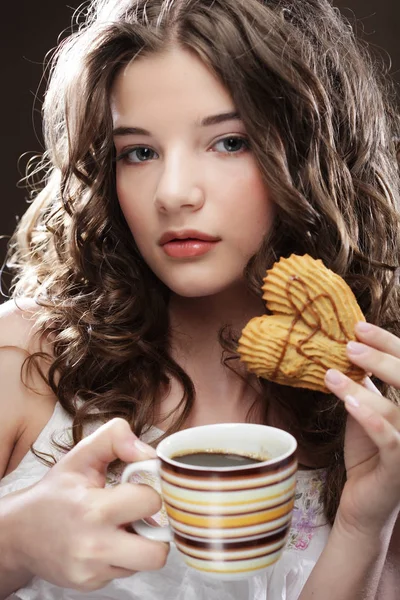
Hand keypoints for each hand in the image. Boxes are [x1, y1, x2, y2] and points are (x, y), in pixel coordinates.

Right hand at [7, 419, 168, 591]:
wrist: (20, 532)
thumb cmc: (56, 491)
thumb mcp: (82, 454)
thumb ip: (116, 438)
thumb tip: (148, 453)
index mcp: (94, 509)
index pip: (150, 502)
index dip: (150, 490)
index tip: (138, 487)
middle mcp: (94, 546)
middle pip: (157, 552)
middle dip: (157, 530)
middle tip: (140, 515)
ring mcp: (92, 571)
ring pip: (145, 564)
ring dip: (142, 545)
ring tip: (125, 528)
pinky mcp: (90, 585)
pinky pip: (126, 572)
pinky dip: (124, 557)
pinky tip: (108, 541)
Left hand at [324, 322, 399, 537]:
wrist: (365, 502)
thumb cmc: (368, 453)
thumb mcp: (366, 410)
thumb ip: (365, 384)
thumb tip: (348, 347)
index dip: (389, 344)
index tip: (359, 327)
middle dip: (382, 359)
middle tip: (349, 345)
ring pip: (397, 411)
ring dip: (363, 390)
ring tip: (332, 374)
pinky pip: (391, 440)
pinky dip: (371, 419)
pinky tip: (349, 404)